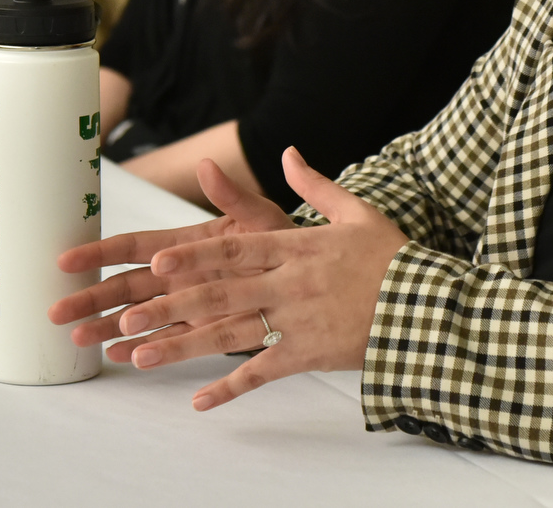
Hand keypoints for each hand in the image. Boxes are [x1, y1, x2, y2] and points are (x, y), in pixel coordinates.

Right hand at [50, 155, 294, 336]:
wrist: (311, 277)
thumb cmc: (285, 242)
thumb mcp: (262, 218)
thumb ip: (234, 197)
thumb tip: (207, 165)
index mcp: (185, 243)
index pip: (134, 247)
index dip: (99, 253)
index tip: (65, 261)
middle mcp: (179, 273)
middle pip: (125, 287)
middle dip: (90, 299)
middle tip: (55, 313)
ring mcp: (187, 302)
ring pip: (138, 316)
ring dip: (107, 327)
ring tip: (76, 341)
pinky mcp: (203, 329)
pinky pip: (166, 340)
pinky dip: (142, 348)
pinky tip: (115, 356)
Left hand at [53, 148, 408, 411]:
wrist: (427, 306)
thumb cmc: (391, 258)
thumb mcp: (356, 212)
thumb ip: (314, 185)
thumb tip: (288, 152)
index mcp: (296, 247)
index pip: (236, 250)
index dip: (194, 255)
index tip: (156, 260)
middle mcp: (289, 285)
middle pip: (221, 294)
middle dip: (171, 304)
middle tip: (125, 314)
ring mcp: (296, 323)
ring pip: (230, 334)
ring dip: (183, 345)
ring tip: (141, 354)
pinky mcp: (307, 355)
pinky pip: (262, 373)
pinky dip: (230, 388)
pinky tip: (199, 401)